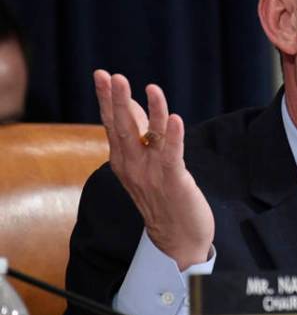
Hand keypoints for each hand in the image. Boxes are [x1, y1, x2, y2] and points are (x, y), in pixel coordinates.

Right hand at [94, 70, 214, 269]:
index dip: (106, 99)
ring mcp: (152, 174)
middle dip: (117, 100)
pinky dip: (174, 136)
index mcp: (123, 160)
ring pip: (149, 137)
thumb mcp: (144, 162)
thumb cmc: (162, 197)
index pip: (112, 124)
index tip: (102, 75)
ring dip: (151, 111)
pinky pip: (173, 155)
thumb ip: (138, 134)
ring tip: (151, 87)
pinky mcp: (174, 181)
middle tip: (112, 76)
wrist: (176, 239)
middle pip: (123, 128)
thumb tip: (129, 104)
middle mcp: (133, 166)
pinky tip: (176, 118)